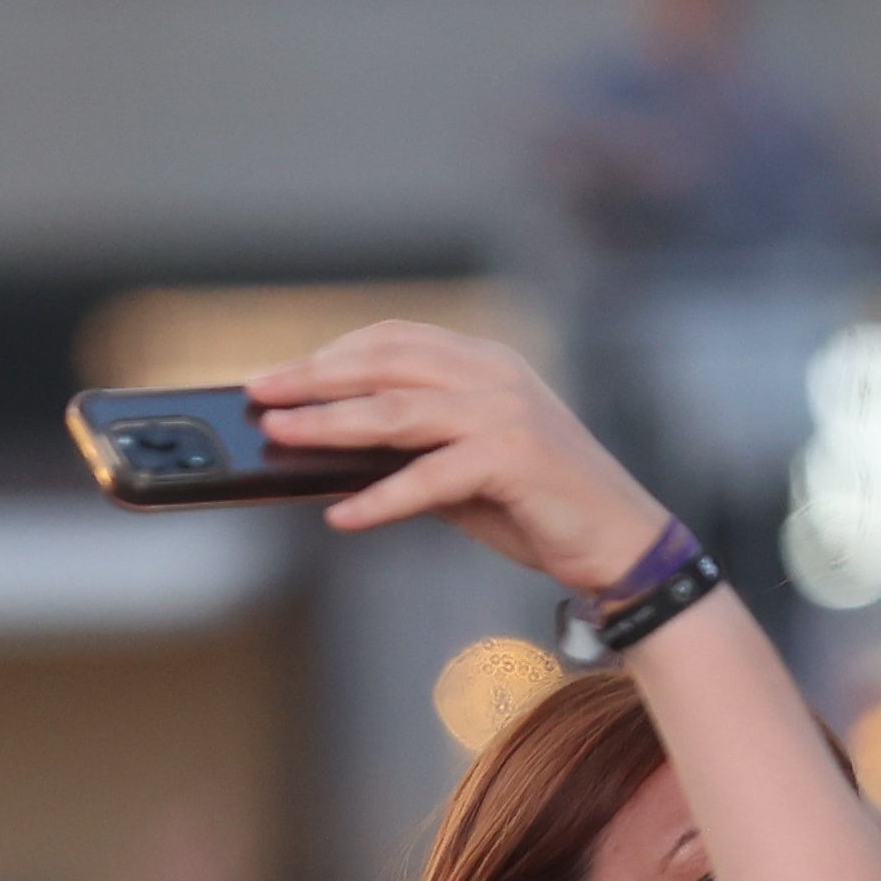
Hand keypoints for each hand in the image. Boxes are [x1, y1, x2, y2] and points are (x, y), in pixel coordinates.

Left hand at [252, 322, 675, 597]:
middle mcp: (493, 375)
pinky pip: (429, 477)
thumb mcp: (466, 468)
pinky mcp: (514, 458)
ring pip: (396, 412)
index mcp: (484, 363)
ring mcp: (505, 413)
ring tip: (283, 436)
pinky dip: (381, 499)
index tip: (283, 373)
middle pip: (385, 364)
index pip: (395, 339)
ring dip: (330, 425)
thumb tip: (334, 456)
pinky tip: (343, 517)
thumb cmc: (540, 505)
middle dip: (315, 378)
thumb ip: (412, 451)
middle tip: (261, 393)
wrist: (619, 541)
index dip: (333, 353)